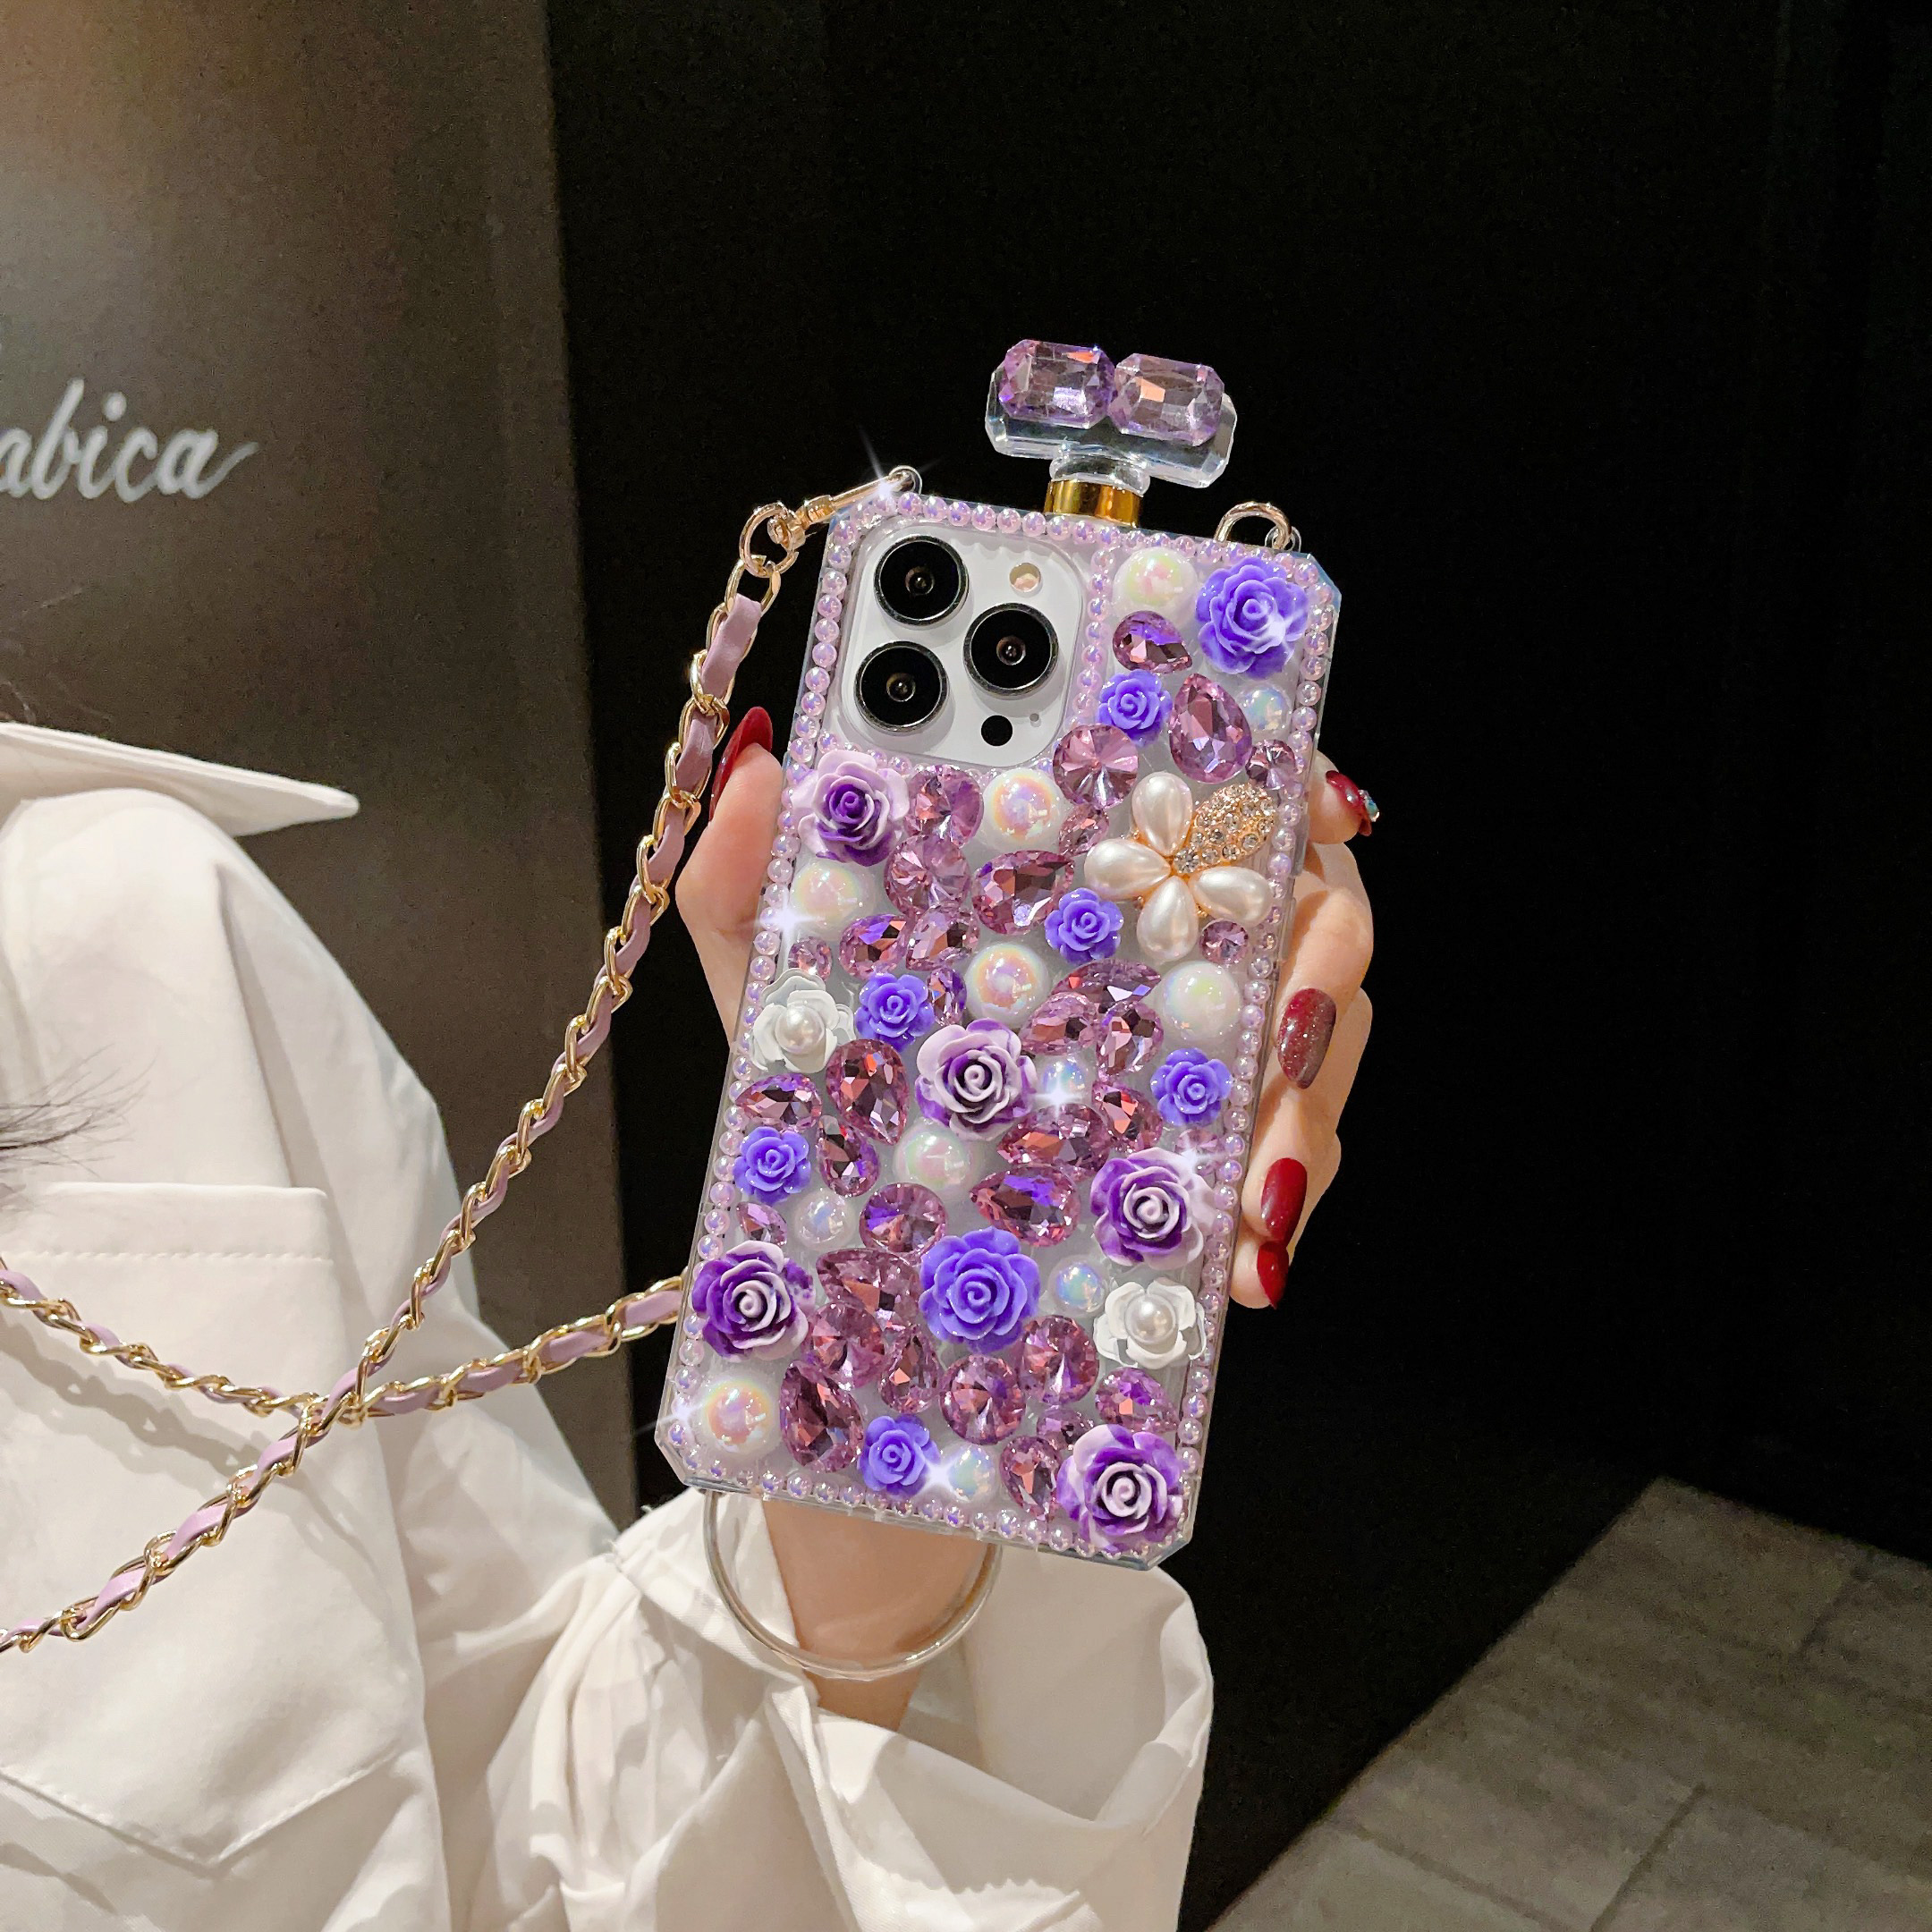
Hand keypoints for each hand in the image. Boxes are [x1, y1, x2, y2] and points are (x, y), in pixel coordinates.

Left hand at [676, 709, 1375, 1716]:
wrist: (852, 1359)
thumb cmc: (823, 1154)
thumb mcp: (776, 1021)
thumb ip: (750, 893)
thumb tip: (752, 761)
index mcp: (1065, 902)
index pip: (1193, 796)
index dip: (1266, 767)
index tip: (1293, 768)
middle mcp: (1154, 974)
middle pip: (1298, 908)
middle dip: (1318, 946)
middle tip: (1286, 1002)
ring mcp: (1195, 1085)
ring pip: (1321, 1043)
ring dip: (1306, 1098)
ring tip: (1257, 1173)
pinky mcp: (1208, 1196)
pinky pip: (1288, 1175)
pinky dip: (1277, 1206)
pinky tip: (1240, 1254)